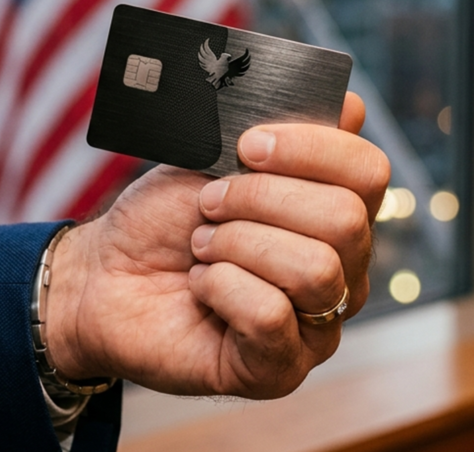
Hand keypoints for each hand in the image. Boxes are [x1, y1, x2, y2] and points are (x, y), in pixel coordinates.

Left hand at [43, 92, 389, 398]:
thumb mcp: (215, 156)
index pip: (368, 171)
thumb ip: (279, 128)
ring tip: (201, 246)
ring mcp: (317, 324)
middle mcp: (343, 268)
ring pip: (316, 269)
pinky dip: (220, 287)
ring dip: (239, 243)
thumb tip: (349, 105)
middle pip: (347, 219)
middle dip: (262, 198)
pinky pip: (271, 317)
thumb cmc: (165, 217)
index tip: (247, 145)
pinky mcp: (279, 369)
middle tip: (209, 204)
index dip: (311, 148)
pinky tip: (199, 283)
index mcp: (335, 210)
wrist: (104, 275)